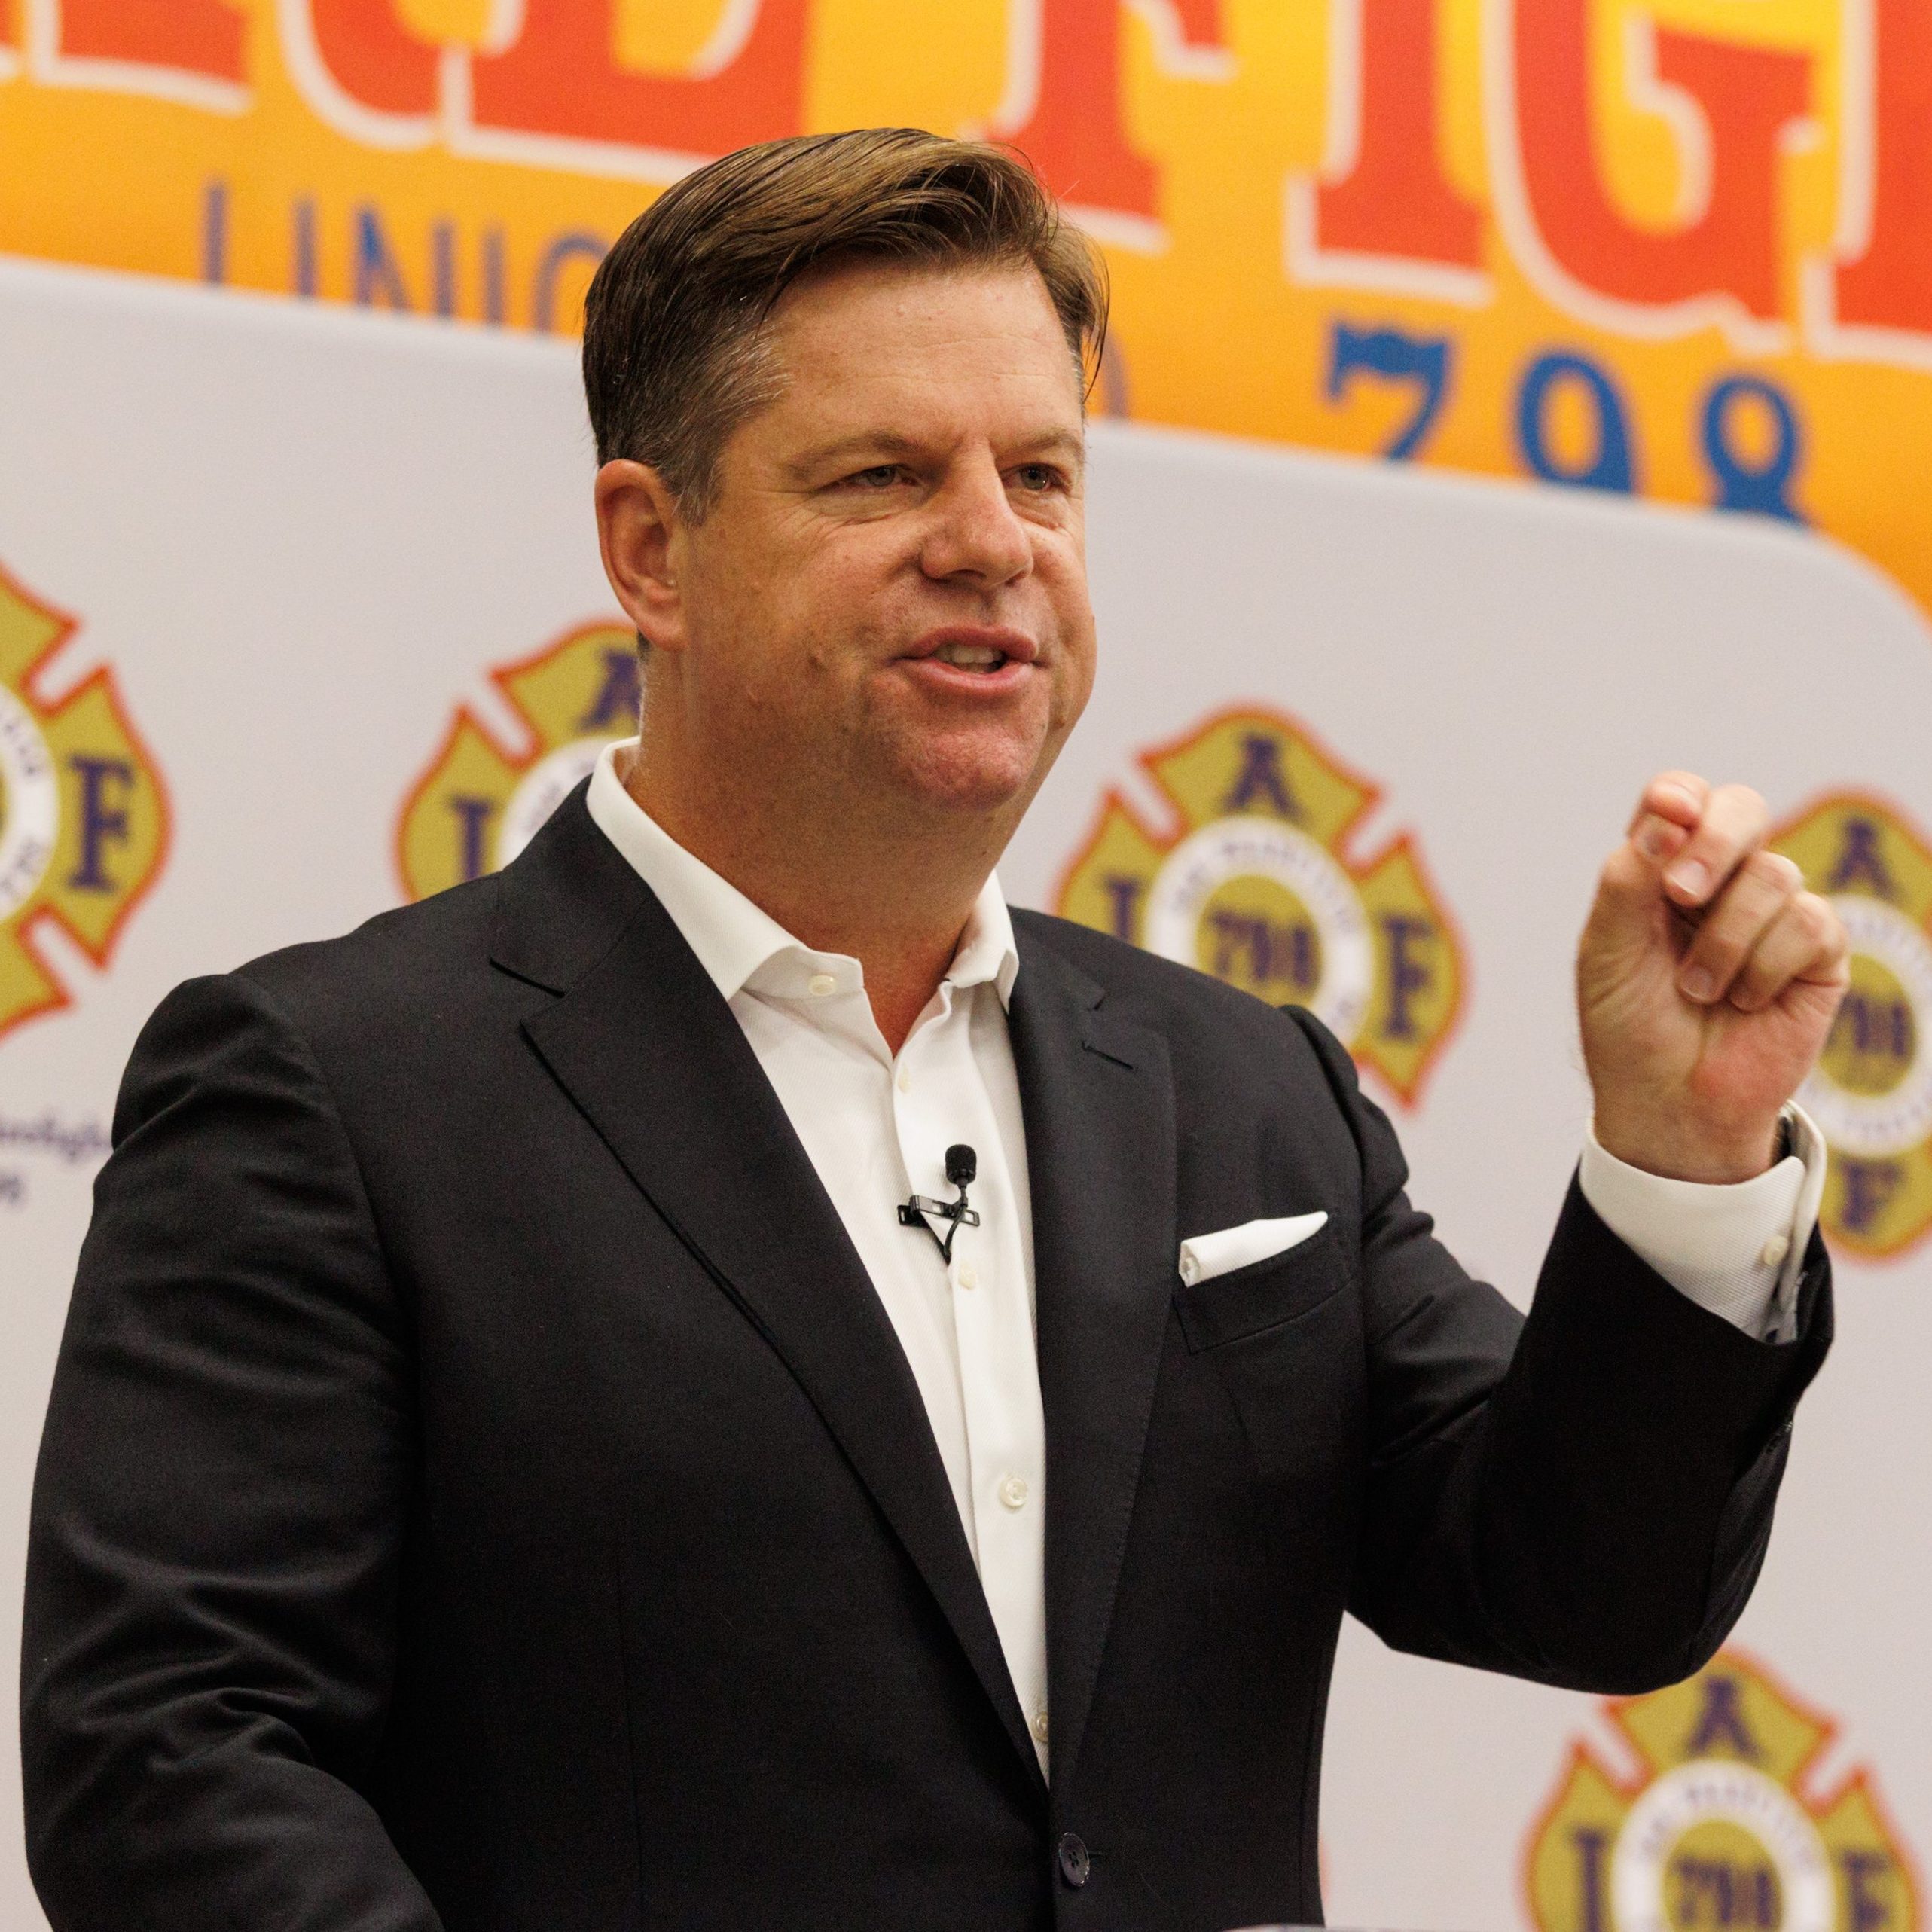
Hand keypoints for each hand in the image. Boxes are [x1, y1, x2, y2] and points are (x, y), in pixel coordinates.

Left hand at [1578, 773, 1849, 1183]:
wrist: (1667, 1102)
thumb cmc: (1628, 1025)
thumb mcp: (1605, 951)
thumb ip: (1626, 881)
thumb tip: (1666, 817)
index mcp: (1661, 870)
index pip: (1679, 799)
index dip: (1679, 796)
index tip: (1668, 814)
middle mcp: (1721, 881)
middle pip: (1742, 809)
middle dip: (1714, 843)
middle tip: (1680, 895)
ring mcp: (1772, 913)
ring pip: (1773, 874)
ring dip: (1724, 939)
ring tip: (1697, 989)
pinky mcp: (1818, 953)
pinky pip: (1809, 923)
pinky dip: (1764, 965)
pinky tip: (1744, 1000)